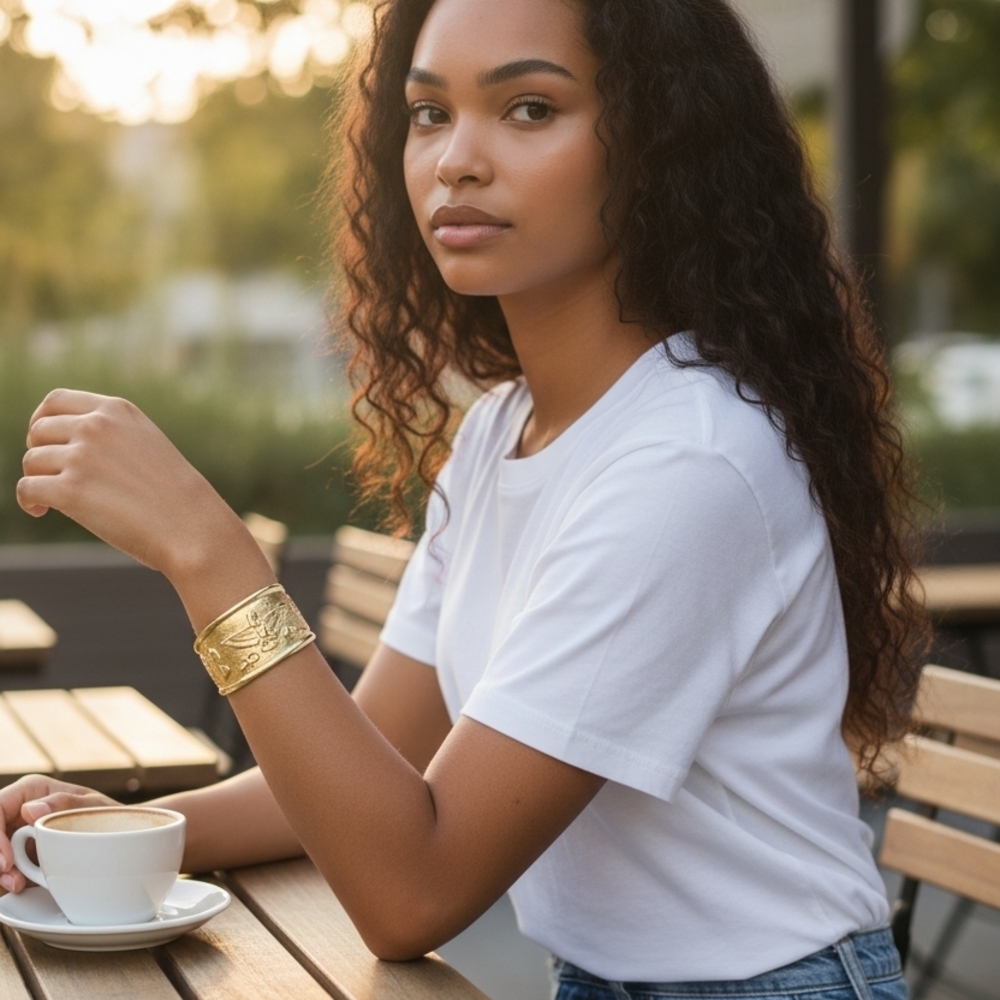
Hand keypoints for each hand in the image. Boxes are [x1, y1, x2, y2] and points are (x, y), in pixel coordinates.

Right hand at [0, 775, 116, 893]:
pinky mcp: (18, 856)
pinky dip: (6, 879)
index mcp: (31, 790)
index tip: (7, 862)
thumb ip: (64, 804)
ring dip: (0, 873)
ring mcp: (15, 834)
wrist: (121, 836)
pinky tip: (20, 886)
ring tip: (18, 884)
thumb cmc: (108, 814)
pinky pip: (4, 869)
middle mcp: (18, 811)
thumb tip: (29, 810)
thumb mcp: (93, 806)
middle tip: (11, 878)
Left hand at [18, 389, 243, 581]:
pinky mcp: (70, 490)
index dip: (41, 420)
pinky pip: (27, 488)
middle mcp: (96, 426)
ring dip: (39, 480)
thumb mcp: (147, 445)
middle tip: (51, 477)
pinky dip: (28, 501)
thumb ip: (109, 435)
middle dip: (40, 454)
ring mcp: (82, 457)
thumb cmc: (174, 496)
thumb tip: (61, 446)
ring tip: (52, 500)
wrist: (194, 527)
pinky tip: (41, 511)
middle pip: (39, 431)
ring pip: (32, 462)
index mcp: (117, 411)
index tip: (43, 441)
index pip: (56, 401)